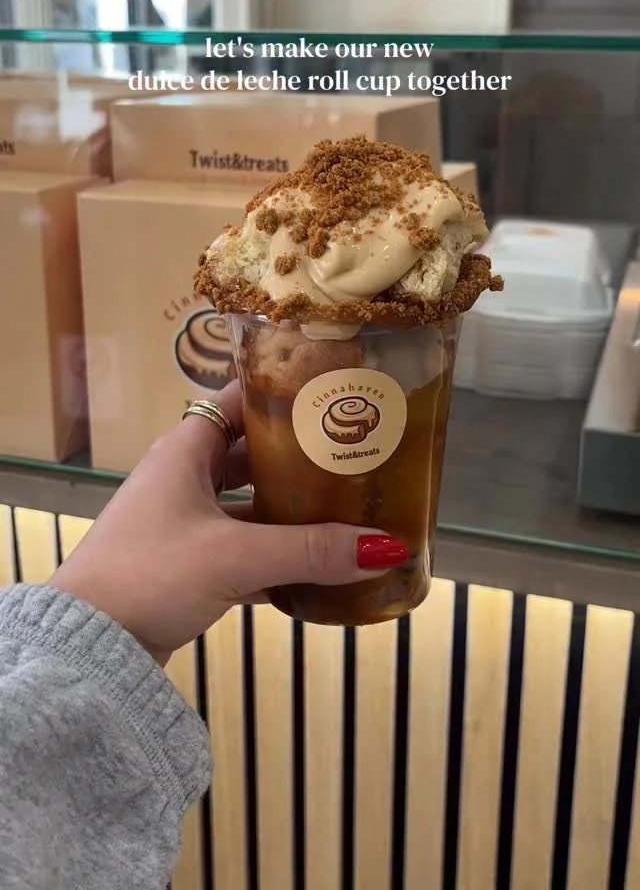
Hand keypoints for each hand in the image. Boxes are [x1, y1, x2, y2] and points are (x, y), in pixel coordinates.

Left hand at [49, 382, 408, 664]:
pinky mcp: (185, 568)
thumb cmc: (151, 574)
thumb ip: (311, 551)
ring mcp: (182, 525)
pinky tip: (316, 571)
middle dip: (299, 461)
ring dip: (290, 515)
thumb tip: (387, 547)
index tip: (331, 396)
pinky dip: (274, 559)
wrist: (88, 648)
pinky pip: (241, 552)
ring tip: (346, 513)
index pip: (239, 402)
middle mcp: (183, 479)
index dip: (282, 395)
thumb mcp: (236, 556)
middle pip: (251, 456)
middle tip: (353, 458)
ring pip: (248, 507)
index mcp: (185, 451)